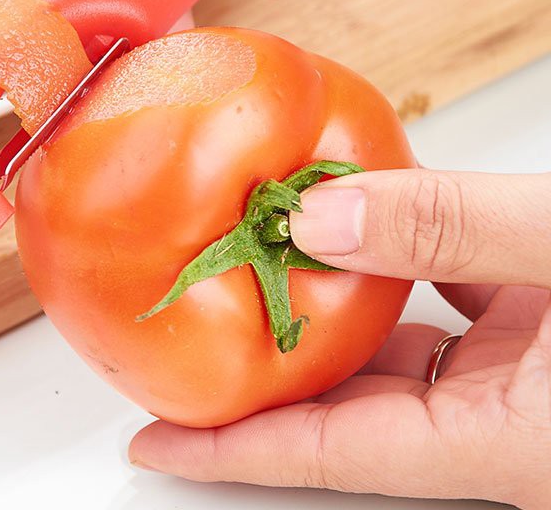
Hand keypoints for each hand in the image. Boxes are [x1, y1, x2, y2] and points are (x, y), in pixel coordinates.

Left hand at [128, 170, 550, 508]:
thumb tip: (323, 215)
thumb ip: (448, 226)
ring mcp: (523, 374)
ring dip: (332, 299)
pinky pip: (445, 299)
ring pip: (397, 348)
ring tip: (266, 257)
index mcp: (511, 440)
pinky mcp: (538, 329)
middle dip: (271, 364)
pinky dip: (400, 260)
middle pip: (354, 404)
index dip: (234, 449)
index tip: (156, 439)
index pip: (333, 454)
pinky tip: (365, 220)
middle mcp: (506, 420)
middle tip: (192, 328)